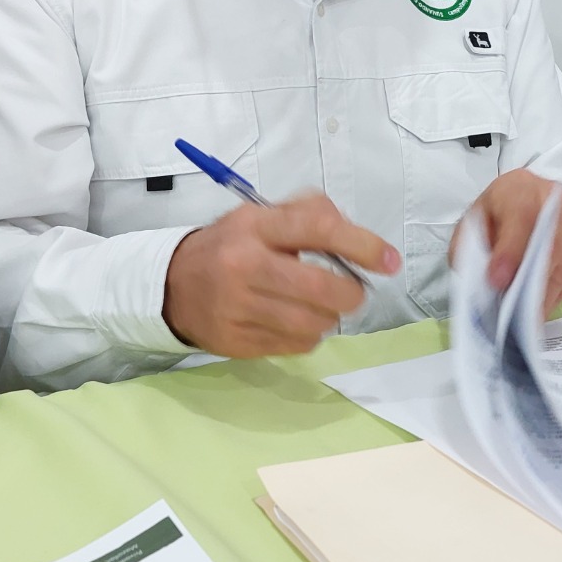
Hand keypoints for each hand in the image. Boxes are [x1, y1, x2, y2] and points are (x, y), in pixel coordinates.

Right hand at [163, 193, 400, 356]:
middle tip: (350, 292)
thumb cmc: (230, 246)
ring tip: (315, 307)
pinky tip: (293, 322)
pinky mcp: (236, 342)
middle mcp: (245, 266)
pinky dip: (306, 336)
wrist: (172, 286)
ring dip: (328, 317)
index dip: (362, 245)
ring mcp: (238, 308)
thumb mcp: (261, 217)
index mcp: (255, 227)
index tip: (389, 260)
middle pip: (323, 289)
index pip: (318, 230)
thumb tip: (358, 238)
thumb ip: (309, 215)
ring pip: (313, 323)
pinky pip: (295, 346)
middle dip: (351, 294)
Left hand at [450, 169, 561, 316]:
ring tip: (520, 322)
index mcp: (520, 189)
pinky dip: (551, 297)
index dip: (510, 252)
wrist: (522, 197)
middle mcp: (554, 202)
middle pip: (548, 245)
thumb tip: (484, 282)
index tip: (497, 281)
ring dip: (541, 296)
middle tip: (510, 315)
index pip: (521, 217)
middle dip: (527, 282)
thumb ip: (470, 247)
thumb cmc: (496, 213)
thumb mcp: (471, 223)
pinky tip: (535, 311)